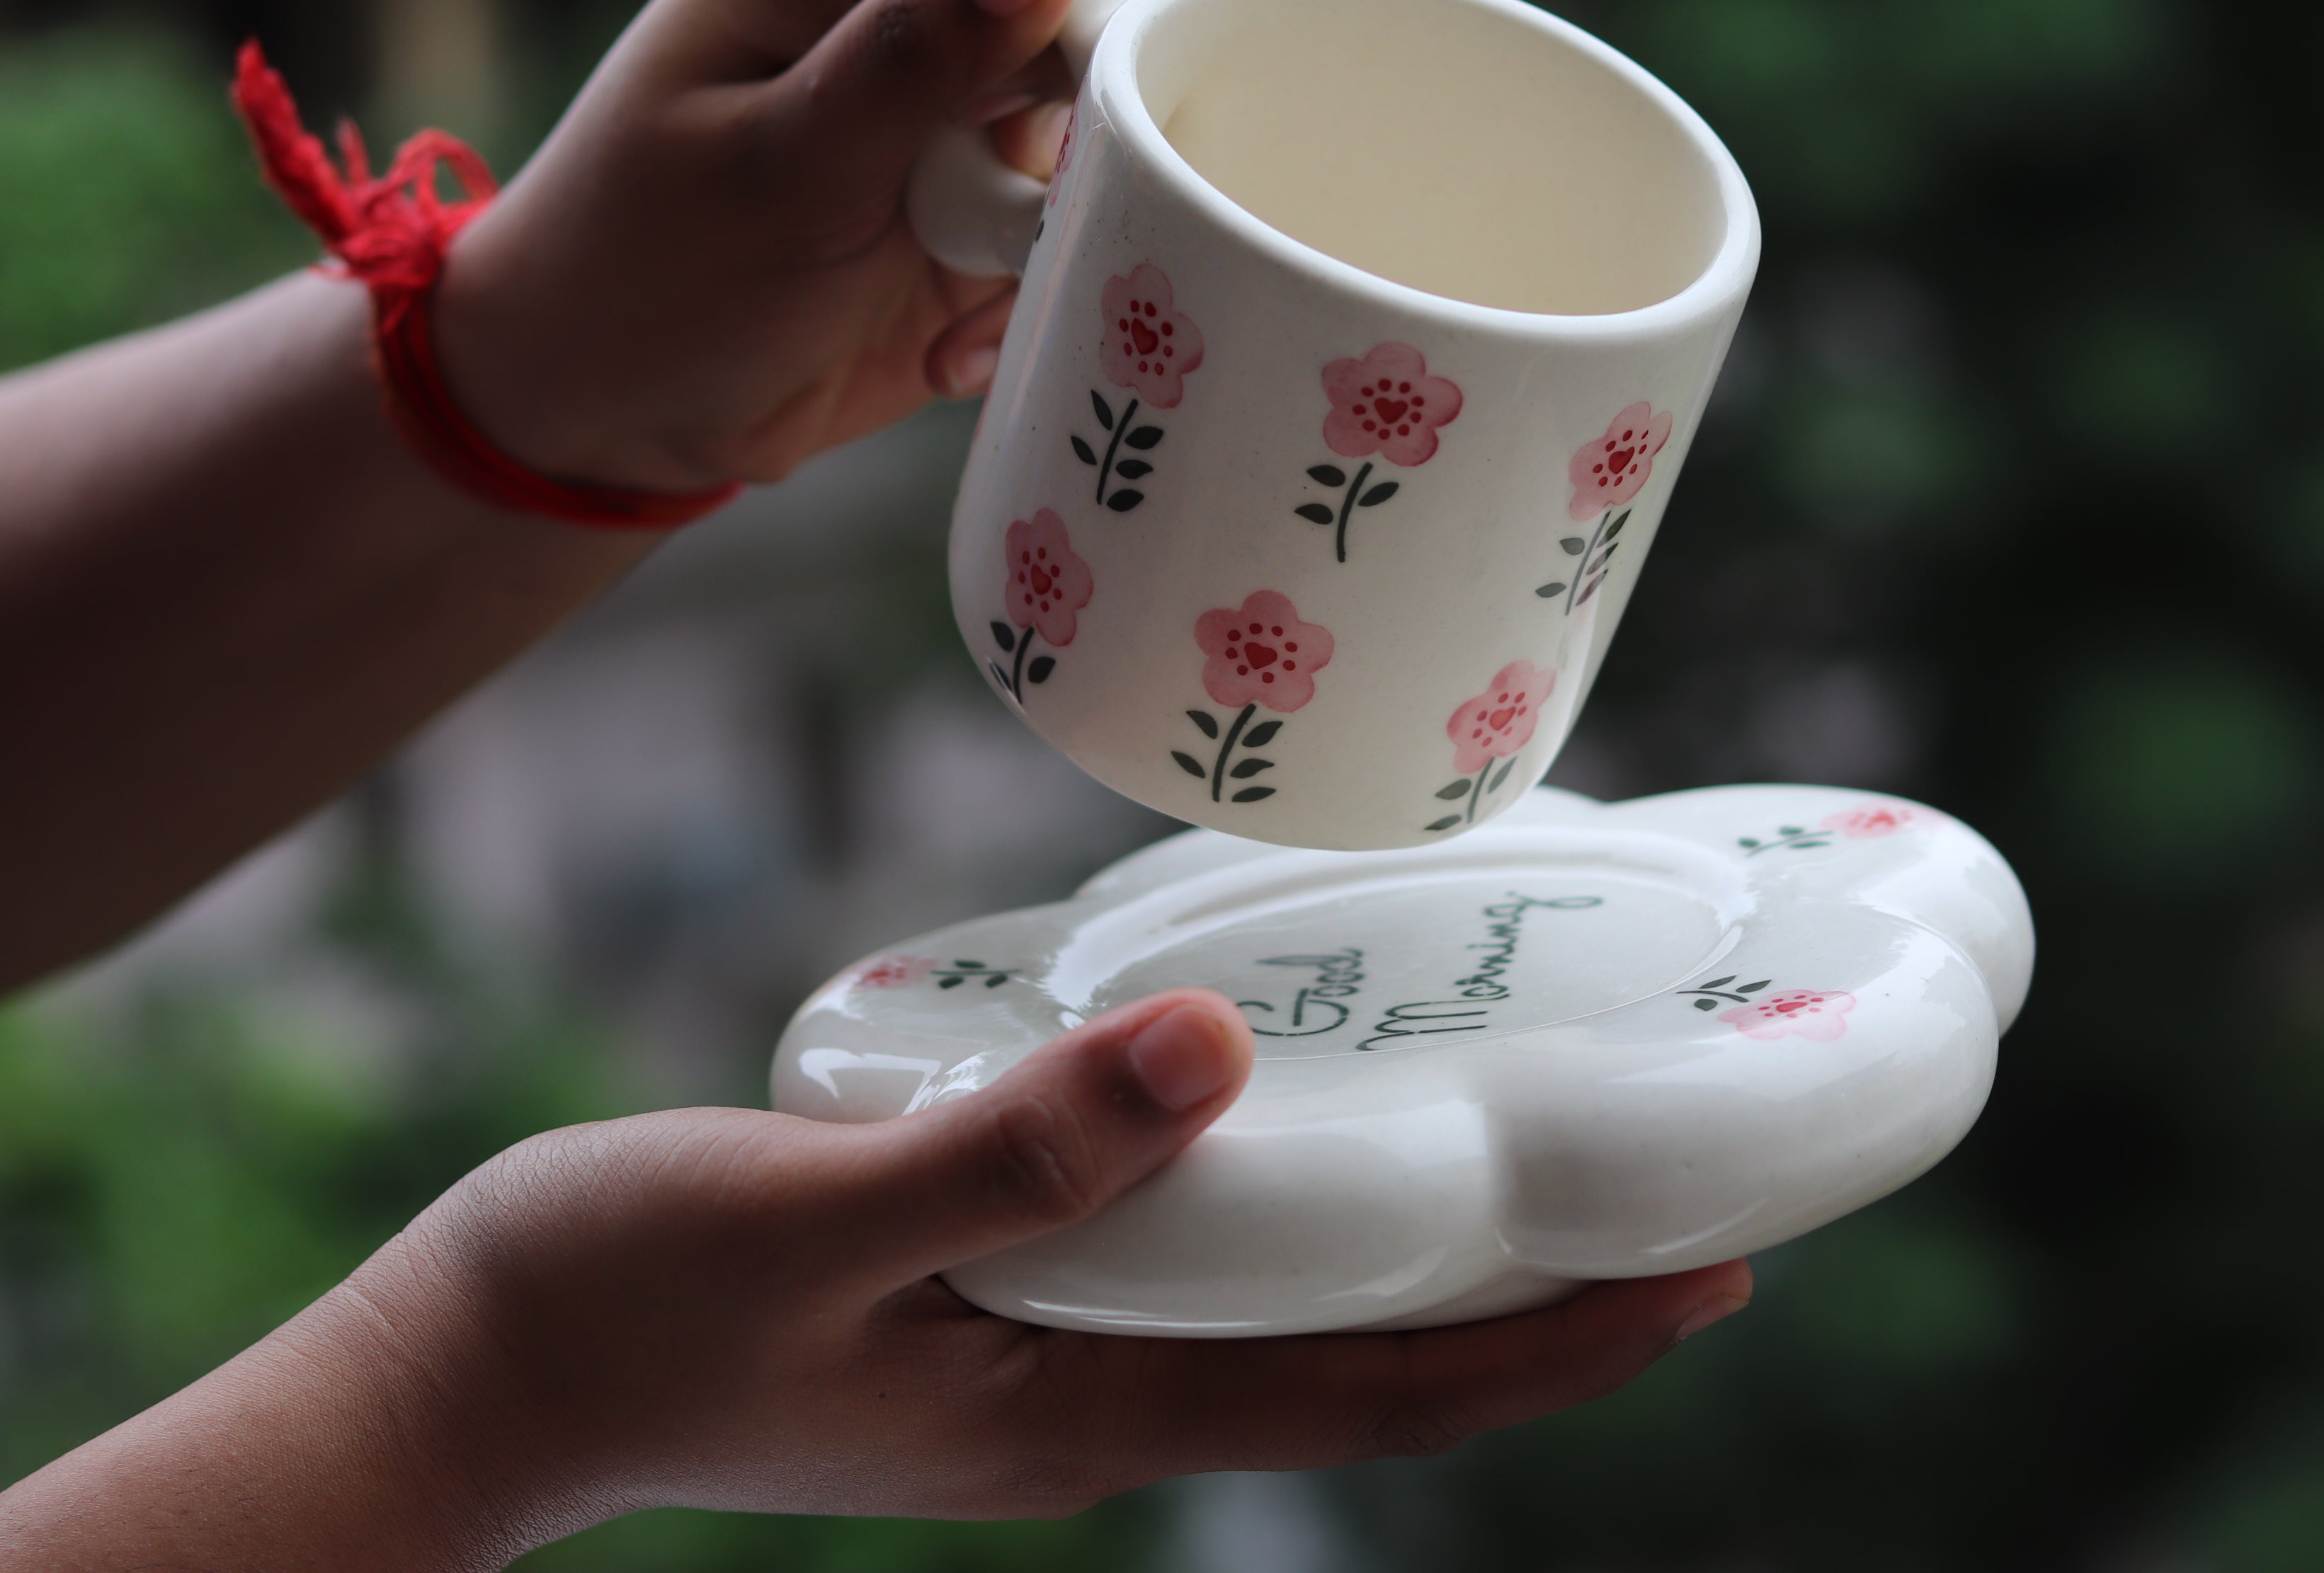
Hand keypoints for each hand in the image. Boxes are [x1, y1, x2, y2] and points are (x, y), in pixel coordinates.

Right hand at [341, 991, 1743, 1550]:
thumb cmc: (619, 1302)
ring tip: (1541, 1158)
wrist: (473, 1369)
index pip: (1378, 1397)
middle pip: (1366, 1367)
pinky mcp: (985, 1309)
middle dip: (1534, 1305)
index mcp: (1084, 1412)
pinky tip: (1307, 1124)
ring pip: (1288, 1317)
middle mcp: (1091, 1406)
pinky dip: (1292, 1211)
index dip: (1553, 1348)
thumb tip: (1213, 1052)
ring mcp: (1040, 1366)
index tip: (1707, 1279)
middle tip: (1686, 1201)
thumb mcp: (817, 1222)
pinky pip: (1193, 1267)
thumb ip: (1018, 1153)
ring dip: (1423, 1255)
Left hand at [435, 0, 1250, 495]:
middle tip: (1034, 180)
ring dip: (1083, 205)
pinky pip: (1097, 222)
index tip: (1089, 90)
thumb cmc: (651, 272)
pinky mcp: (997, 202)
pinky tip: (950, 336)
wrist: (609, 411)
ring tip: (972, 268)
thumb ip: (916, 55)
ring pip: (1135, 108)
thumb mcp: (780, 169)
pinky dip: (1046, 286)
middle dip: (1121, 85)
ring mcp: (974, 99)